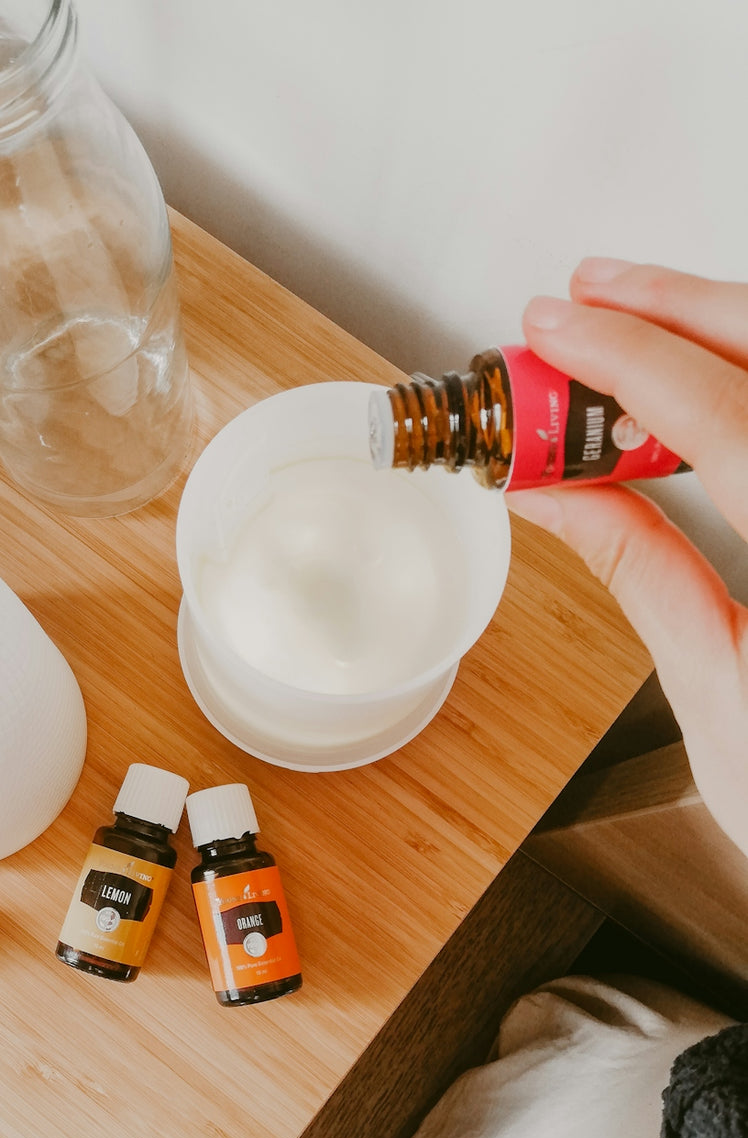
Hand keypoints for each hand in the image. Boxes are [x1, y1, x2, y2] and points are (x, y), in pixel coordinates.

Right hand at [511, 260, 747, 855]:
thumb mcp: (713, 694)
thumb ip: (641, 571)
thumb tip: (556, 493)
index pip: (728, 416)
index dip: (627, 359)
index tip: (554, 330)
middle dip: (678, 308)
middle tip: (584, 298)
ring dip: (721, 328)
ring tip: (633, 323)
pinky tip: (712, 385)